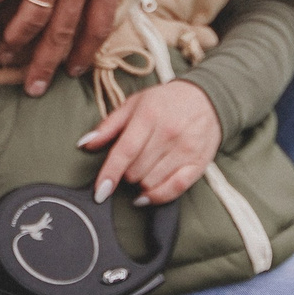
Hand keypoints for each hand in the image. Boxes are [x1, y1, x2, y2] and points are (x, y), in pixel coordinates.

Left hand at [78, 81, 221, 205]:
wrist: (208, 98)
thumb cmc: (165, 101)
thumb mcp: (134, 104)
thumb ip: (108, 126)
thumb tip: (85, 144)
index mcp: (149, 115)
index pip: (125, 151)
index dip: (110, 173)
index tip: (100, 192)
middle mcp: (168, 133)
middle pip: (136, 171)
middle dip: (126, 172)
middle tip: (132, 162)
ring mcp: (185, 149)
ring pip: (151, 182)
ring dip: (141, 182)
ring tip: (144, 168)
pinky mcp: (198, 163)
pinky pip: (175, 189)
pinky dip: (157, 196)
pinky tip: (147, 194)